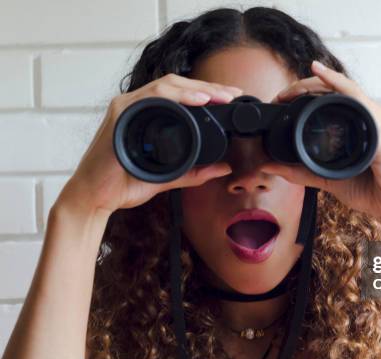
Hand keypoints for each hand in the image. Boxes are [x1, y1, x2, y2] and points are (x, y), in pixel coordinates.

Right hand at [57, 74, 242, 216]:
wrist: (94, 199)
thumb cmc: (122, 185)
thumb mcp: (169, 176)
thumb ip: (194, 172)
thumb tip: (223, 168)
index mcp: (147, 116)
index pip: (181, 95)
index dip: (208, 93)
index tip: (230, 98)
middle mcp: (136, 107)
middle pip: (177, 85)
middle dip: (208, 87)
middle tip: (232, 94)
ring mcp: (127, 108)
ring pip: (167, 85)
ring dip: (197, 88)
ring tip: (221, 96)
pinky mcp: (120, 115)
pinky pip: (152, 97)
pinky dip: (177, 96)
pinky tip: (198, 101)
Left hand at [263, 60, 380, 224]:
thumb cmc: (371, 191)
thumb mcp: (326, 178)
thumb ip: (300, 171)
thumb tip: (270, 167)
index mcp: (356, 126)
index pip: (329, 100)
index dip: (303, 96)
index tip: (281, 102)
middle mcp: (366, 117)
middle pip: (333, 90)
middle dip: (303, 87)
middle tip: (281, 95)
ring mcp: (372, 117)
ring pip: (341, 88)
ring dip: (315, 82)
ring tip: (292, 88)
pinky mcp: (377, 123)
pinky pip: (354, 95)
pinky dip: (336, 81)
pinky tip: (320, 72)